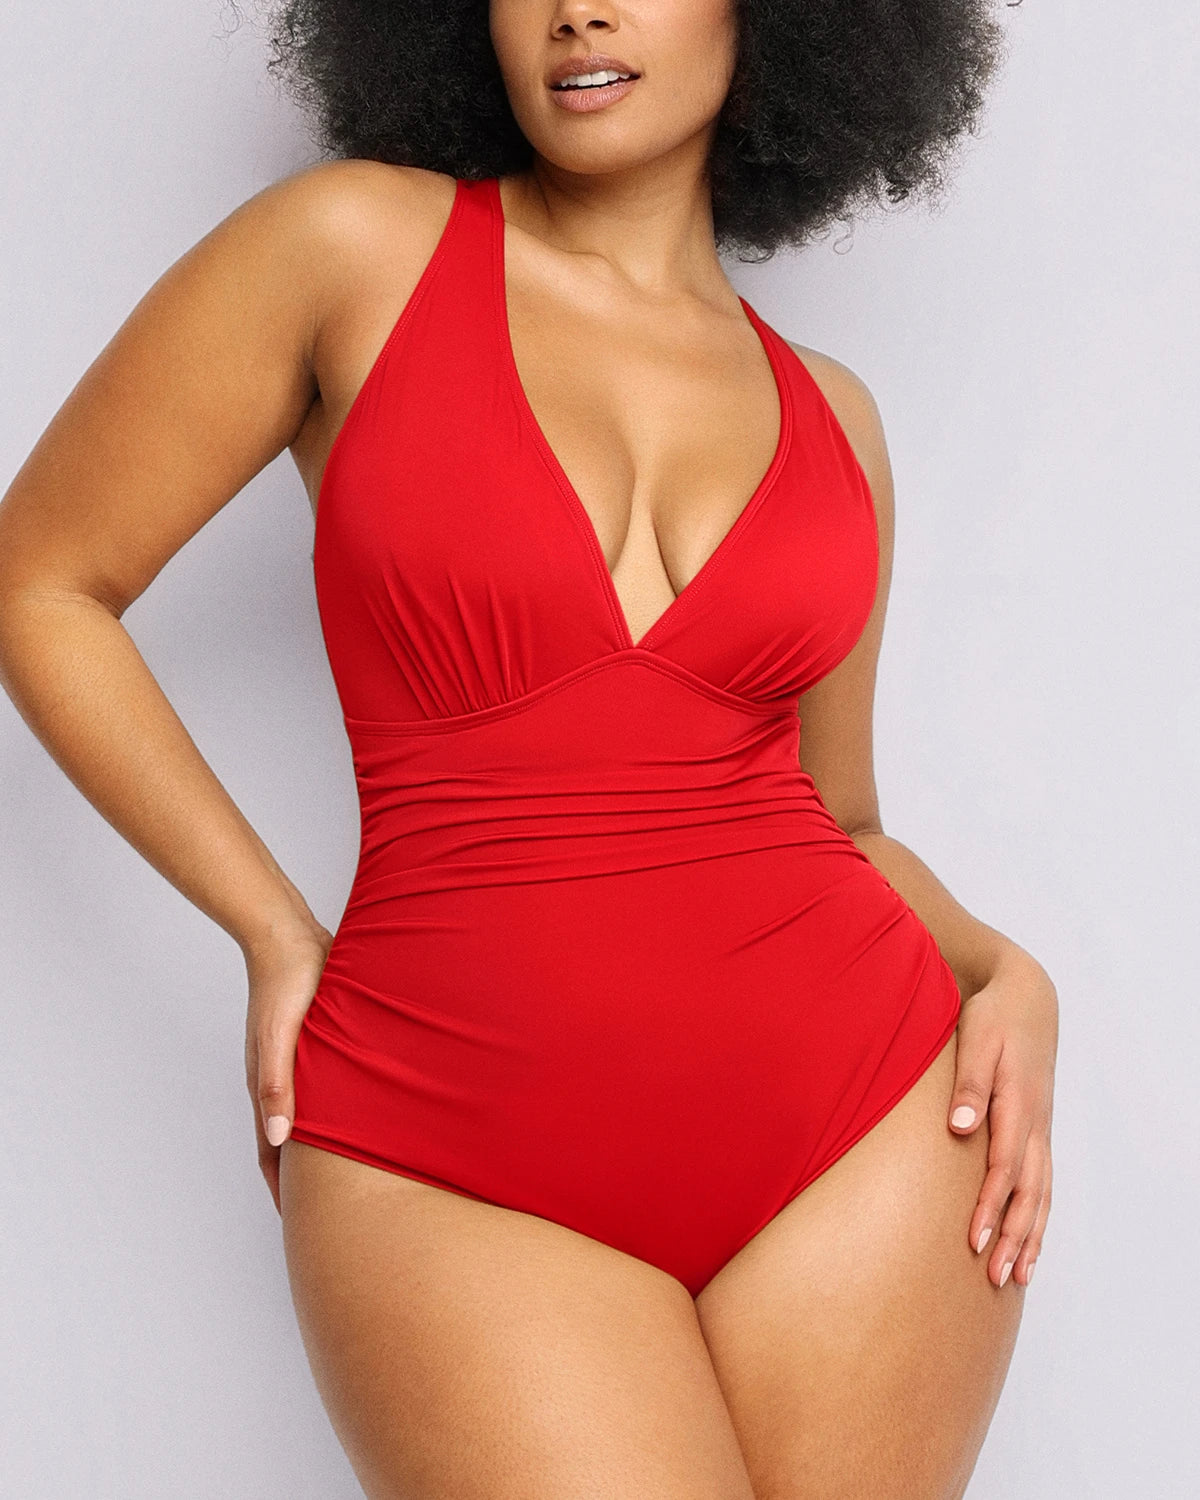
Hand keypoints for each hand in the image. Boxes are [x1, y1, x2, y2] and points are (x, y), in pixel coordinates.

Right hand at [242, 925, 333, 1214]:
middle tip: (337, 1214)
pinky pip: (325, 1089)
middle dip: (308, 1181)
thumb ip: (277, 1087)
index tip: (304, 1228)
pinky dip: (337, 1111)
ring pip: (311, 1117)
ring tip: (356, 1176)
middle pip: (291, 1144)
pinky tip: (362, 1114)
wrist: (289, 935)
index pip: (272, 1156)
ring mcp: (297, 1063)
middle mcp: (280, 1081)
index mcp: (267, 1086)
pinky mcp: (316, 1042)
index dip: (286, 1193)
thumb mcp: (281, 1038)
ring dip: (325, 1146)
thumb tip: (277, 1139)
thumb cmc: (286, 982)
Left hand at [947, 948, 1058, 1288]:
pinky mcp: (1038, 1130)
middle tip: (996, 1278)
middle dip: (1012, 1236)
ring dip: (1029, 1236)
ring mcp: (1040, 1129)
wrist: (1026, 998)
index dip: (990, 1206)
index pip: (1004, 1168)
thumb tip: (960, 1128)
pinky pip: (1043, 1183)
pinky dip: (1039, 1217)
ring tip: (1017, 1277)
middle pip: (1028, 1192)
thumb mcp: (977, 1041)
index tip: (974, 1240)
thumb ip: (968, 1086)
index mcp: (1017, 1104)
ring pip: (1040, 1194)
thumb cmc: (993, 1018)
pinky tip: (1029, 1243)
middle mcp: (1034, 1124)